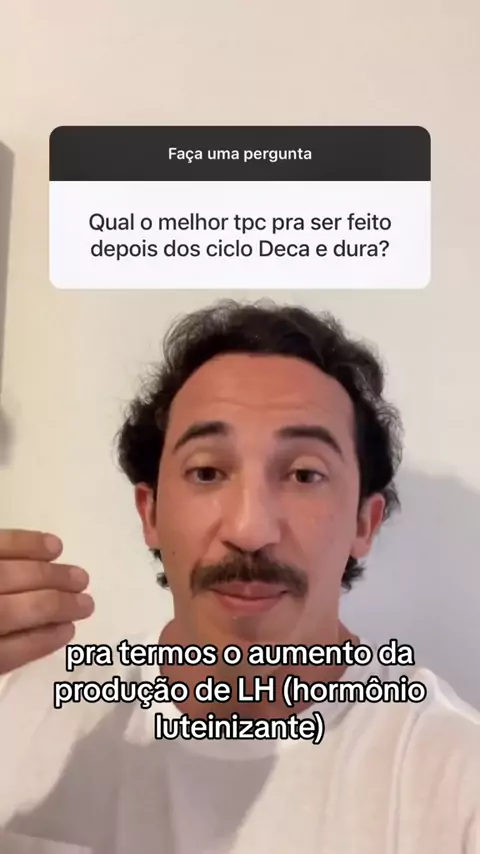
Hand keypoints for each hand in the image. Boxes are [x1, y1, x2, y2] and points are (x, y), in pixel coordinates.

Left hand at [0, 530, 93, 674]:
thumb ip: (5, 653)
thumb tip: (50, 634)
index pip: (13, 652)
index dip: (44, 641)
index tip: (70, 631)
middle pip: (23, 610)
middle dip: (61, 605)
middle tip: (87, 604)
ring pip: (16, 576)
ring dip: (54, 576)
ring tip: (79, 577)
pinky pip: (1, 543)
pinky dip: (29, 543)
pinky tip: (55, 547)